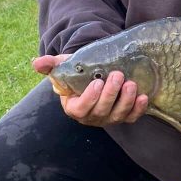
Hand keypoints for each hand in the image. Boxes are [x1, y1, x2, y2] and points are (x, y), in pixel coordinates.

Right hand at [33, 55, 149, 126]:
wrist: (94, 74)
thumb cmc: (76, 72)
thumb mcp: (63, 66)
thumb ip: (50, 65)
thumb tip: (37, 62)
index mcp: (74, 107)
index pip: (80, 109)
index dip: (89, 99)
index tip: (97, 82)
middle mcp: (91, 116)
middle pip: (101, 112)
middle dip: (111, 95)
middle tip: (118, 76)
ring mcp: (108, 118)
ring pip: (117, 115)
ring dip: (126, 101)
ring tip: (131, 84)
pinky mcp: (123, 115)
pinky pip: (131, 117)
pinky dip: (138, 109)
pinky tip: (143, 97)